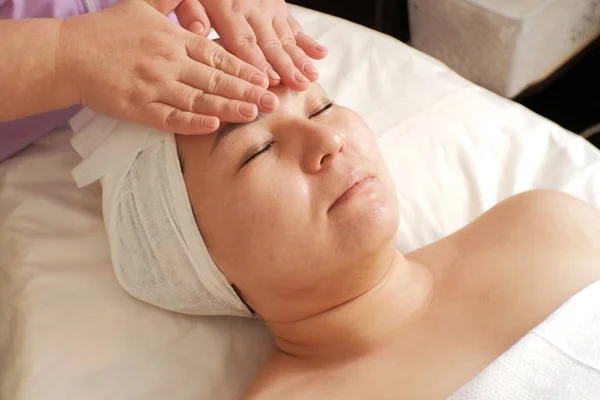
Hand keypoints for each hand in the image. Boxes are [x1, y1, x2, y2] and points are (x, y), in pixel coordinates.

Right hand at [56, 0, 278, 133]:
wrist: (68, 54)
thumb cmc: (107, 31)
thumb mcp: (142, 5)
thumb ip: (173, 1)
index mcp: (173, 38)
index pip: (216, 55)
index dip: (242, 68)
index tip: (264, 79)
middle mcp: (167, 62)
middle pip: (214, 80)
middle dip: (246, 91)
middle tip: (272, 102)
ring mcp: (153, 86)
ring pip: (198, 100)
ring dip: (228, 108)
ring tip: (253, 114)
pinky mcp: (137, 108)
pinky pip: (169, 118)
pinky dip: (191, 123)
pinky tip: (212, 127)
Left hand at [199, 0, 328, 90]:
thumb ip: (190, 10)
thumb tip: (199, 30)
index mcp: (227, 8)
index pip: (243, 41)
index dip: (256, 63)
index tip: (269, 82)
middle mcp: (252, 8)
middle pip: (270, 43)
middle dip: (286, 67)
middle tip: (298, 86)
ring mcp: (269, 7)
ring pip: (286, 37)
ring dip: (300, 59)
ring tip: (311, 78)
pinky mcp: (278, 6)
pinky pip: (294, 26)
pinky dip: (307, 42)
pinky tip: (321, 54)